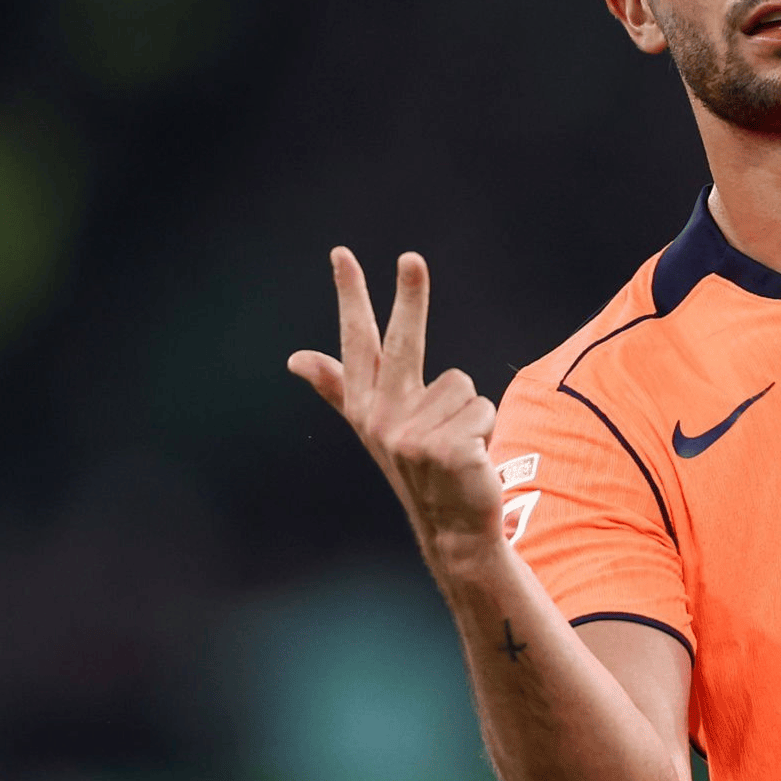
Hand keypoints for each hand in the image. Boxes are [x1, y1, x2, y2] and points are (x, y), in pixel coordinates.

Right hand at [288, 248, 500, 554]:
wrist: (452, 526)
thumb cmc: (419, 468)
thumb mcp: (375, 426)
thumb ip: (338, 387)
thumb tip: (295, 357)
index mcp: (365, 407)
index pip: (357, 342)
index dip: (351, 296)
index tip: (342, 253)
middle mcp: (381, 420)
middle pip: (403, 343)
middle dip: (408, 297)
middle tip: (411, 257)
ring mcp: (410, 436)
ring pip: (461, 385)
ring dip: (469, 413)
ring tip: (457, 445)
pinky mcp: (444, 448)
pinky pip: (482, 408)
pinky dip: (485, 430)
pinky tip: (470, 459)